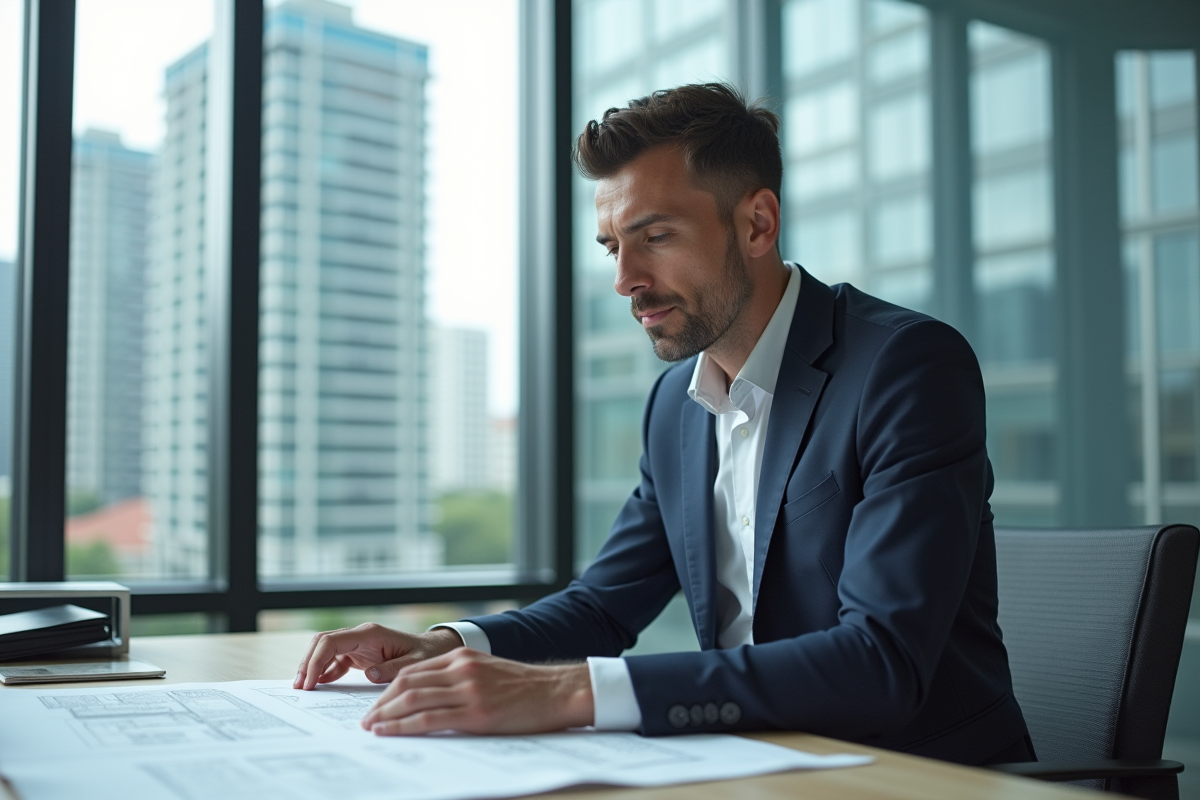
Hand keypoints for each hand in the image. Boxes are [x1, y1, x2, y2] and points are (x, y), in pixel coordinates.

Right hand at [294, 623, 462, 689]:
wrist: (435, 649)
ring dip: (312, 667)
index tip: (309, 681)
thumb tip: (369, 675)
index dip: (316, 660)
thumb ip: (393, 669)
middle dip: (307, 662)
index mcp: (370, 633)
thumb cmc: (427, 654)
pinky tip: (319, 685)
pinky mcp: (358, 654)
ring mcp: (358, 643)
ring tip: (303, 688)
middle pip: (322, 643)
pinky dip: (324, 671)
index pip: (331, 641)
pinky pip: (335, 660)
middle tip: (299, 687)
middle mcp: (360, 635)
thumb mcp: (415, 663)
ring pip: (325, 650)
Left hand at [360, 648, 593, 734]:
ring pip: (413, 700)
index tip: (376, 705)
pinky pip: (428, 719)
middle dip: (381, 703)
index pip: (412, 671)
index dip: (388, 689)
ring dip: (386, 715)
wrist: (556, 691)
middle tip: (366, 720)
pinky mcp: (475, 712)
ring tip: (371, 728)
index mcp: (461, 657)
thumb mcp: (487, 672)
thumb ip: (459, 678)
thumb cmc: (524, 687)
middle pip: (407, 683)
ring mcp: (467, 690)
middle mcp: (460, 669)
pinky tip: (389, 732)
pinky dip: (402, 726)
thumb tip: (430, 698)